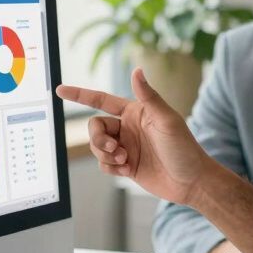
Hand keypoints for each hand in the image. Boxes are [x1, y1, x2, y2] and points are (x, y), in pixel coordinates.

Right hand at [57, 68, 210, 205]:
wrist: (191, 182)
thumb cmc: (184, 148)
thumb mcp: (166, 120)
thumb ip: (149, 96)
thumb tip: (137, 70)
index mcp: (135, 112)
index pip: (101, 100)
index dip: (80, 94)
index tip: (60, 90)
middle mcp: (128, 128)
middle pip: (94, 127)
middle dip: (98, 139)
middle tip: (115, 149)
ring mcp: (126, 147)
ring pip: (97, 147)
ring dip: (105, 155)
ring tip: (125, 161)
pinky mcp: (126, 166)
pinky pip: (104, 164)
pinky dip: (110, 168)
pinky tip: (127, 171)